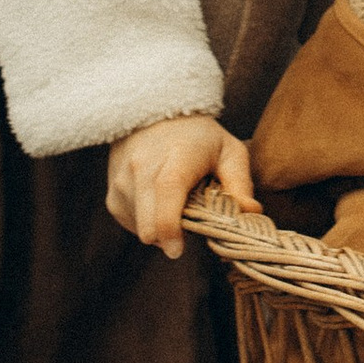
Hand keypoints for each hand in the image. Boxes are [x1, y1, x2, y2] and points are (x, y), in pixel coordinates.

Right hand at [106, 113, 255, 259]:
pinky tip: (159, 204)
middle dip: (170, 237)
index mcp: (175, 158)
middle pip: (147, 223)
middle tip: (190, 222)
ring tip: (174, 203)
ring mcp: (122, 181)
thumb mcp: (228, 151)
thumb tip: (251, 212)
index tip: (177, 250)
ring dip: (159, 228)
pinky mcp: (112, 193)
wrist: (153, 112)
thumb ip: (240, 183)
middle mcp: (142, 168)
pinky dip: (146, 222)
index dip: (169, 227)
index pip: (167, 193)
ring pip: (141, 229)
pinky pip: (130, 223)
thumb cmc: (198, 137)